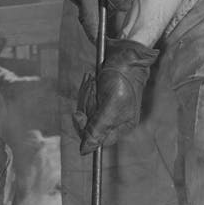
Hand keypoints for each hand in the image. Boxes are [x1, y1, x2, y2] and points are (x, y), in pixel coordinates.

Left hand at [73, 37, 158, 154]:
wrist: (125, 53)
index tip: (78, 115)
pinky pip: (85, 100)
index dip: (85, 130)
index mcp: (122, 126)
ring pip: (85, 111)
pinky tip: (92, 79)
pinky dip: (86, 89)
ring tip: (94, 81)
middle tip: (93, 91)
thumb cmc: (122, 78)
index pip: (97, 141)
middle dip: (86, 106)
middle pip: (88, 126)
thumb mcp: (110, 106)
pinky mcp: (100, 97)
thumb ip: (98, 129)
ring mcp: (107, 108)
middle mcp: (115, 120)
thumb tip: (85, 151)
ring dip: (86, 95)